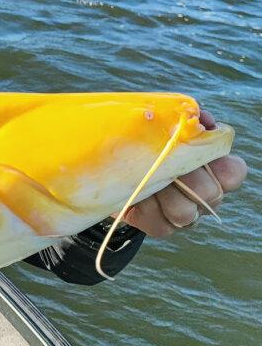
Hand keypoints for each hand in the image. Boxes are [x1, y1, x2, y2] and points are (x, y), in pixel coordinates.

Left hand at [124, 111, 247, 236]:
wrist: (112, 167)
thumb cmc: (144, 143)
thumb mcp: (162, 128)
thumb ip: (184, 121)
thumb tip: (201, 118)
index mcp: (213, 169)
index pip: (233, 172)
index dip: (218, 164)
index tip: (195, 152)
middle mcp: (205, 194)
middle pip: (210, 193)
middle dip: (183, 177)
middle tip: (163, 164)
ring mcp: (186, 213)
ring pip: (186, 212)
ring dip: (163, 194)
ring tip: (147, 180)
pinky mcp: (162, 226)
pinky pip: (162, 225)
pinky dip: (146, 209)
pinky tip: (137, 195)